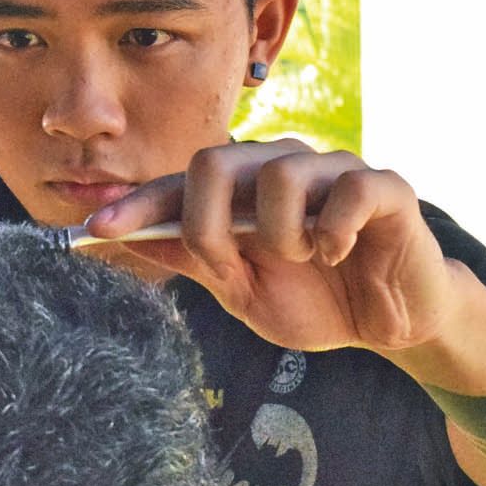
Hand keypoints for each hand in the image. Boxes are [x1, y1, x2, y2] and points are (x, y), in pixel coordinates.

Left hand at [85, 139, 460, 353]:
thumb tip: (123, 240)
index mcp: (244, 190)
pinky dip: (336, 230)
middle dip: (209, 223)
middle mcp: (283, 167)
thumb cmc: (318, 299)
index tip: (95, 231)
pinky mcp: (385, 186)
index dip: (137, 206)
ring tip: (305, 258)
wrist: (390, 325)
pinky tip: (341, 252)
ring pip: (280, 174)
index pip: (179, 184)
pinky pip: (350, 188)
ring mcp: (334, 170)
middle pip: (216, 160)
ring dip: (282, 234)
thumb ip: (194, 259)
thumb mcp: (242, 290)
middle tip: (230, 263)